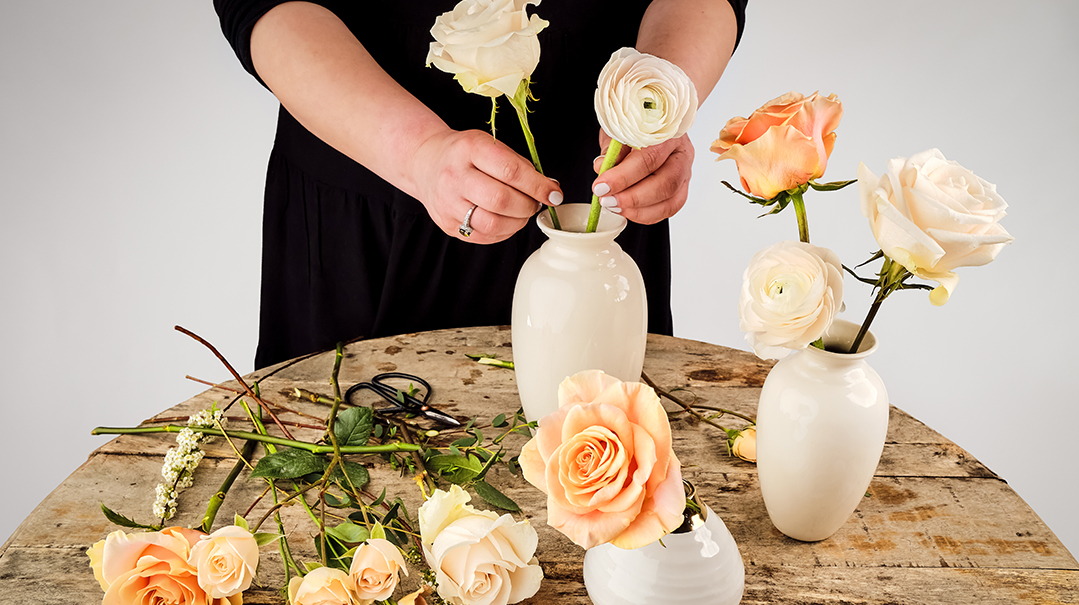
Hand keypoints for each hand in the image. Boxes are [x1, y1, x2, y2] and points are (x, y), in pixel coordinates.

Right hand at [412, 129, 563, 243]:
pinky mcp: (448, 225)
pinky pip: (484, 236)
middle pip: (501, 200)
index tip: (554, 194)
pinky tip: (507, 220)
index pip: (511, 171)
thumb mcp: (489, 145)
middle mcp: (455, 176)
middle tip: (536, 203)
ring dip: (518, 221)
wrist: (426, 163)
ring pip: (493, 223)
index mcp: (470, 149)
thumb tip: (551, 189)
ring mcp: (448, 203)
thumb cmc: (465, 154)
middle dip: (528, 205)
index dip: (538, 186)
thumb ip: (520, 166)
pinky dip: (504, 231)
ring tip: (522, 212)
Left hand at [591, 130, 693, 224]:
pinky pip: (669, 209)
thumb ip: (612, 150)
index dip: (623, 177)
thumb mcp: (619, 130)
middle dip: (632, 198)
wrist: (651, 123)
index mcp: (668, 133)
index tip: (601, 187)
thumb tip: (601, 168)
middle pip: (665, 183)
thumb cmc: (636, 125)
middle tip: (607, 200)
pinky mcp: (682, 189)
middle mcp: (682, 153)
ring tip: (614, 206)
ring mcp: (686, 173)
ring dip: (639, 210)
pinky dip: (646, 215)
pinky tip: (627, 210)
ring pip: (670, 201)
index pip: (649, 159)